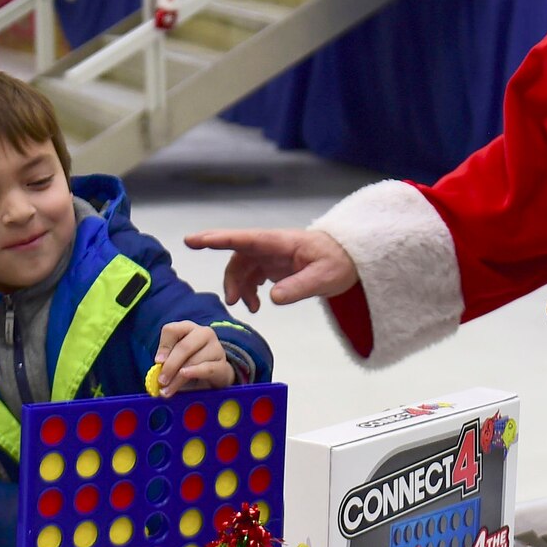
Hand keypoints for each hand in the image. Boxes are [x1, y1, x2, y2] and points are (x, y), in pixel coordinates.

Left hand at [156, 322, 234, 395]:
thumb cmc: (190, 363)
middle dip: (170, 365)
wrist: (215, 373)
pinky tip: (185, 376)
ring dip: (178, 377)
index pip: (172, 330)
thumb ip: (167, 361)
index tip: (158, 362)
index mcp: (187, 328)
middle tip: (161, 381)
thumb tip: (158, 370)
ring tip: (168, 390)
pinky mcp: (222, 364)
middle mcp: (203, 333)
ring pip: (194, 360)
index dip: (163, 346)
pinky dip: (195, 373)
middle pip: (184, 346)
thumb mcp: (176, 358)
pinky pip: (207, 368)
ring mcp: (215, 347)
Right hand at [183, 229, 359, 312]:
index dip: (219, 238)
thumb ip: (299, 287)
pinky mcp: (273, 265)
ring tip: (248, 307)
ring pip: (242, 267)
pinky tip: (255, 306)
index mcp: (280, 242)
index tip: (196, 239)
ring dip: (239, 286)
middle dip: (222, 262)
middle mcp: (271, 246)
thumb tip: (272, 298)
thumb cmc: (339, 261)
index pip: (245, 239)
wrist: (350, 259)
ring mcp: (271, 255)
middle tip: (209, 271)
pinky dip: (248, 290)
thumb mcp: (324, 277)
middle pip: (238, 253)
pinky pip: (252, 275)